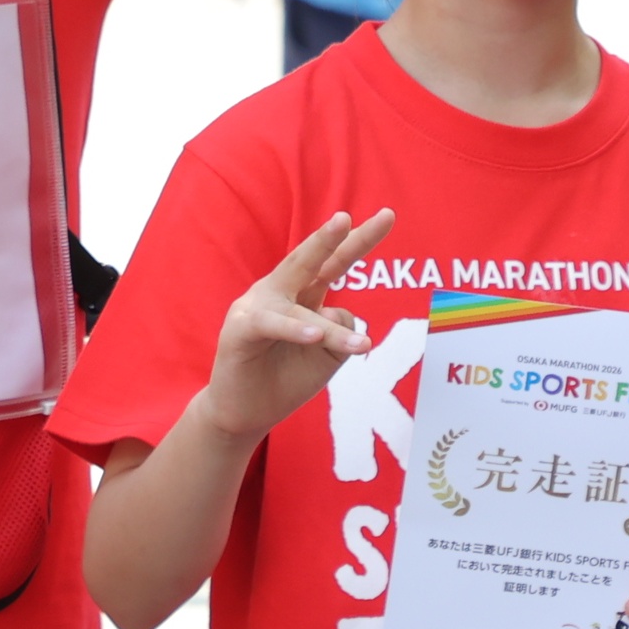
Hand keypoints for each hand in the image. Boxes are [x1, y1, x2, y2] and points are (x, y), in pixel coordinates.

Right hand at [193, 209, 393, 442]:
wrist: (245, 413)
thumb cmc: (285, 379)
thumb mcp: (327, 355)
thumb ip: (341, 331)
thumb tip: (342, 313)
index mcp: (302, 294)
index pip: (334, 264)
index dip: (359, 241)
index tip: (388, 215)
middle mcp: (279, 293)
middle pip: (310, 262)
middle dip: (330, 240)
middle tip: (346, 218)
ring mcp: (257, 308)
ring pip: (301, 310)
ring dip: (331, 330)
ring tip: (361, 346)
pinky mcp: (240, 330)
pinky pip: (272, 325)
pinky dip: (294, 329)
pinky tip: (312, 334)